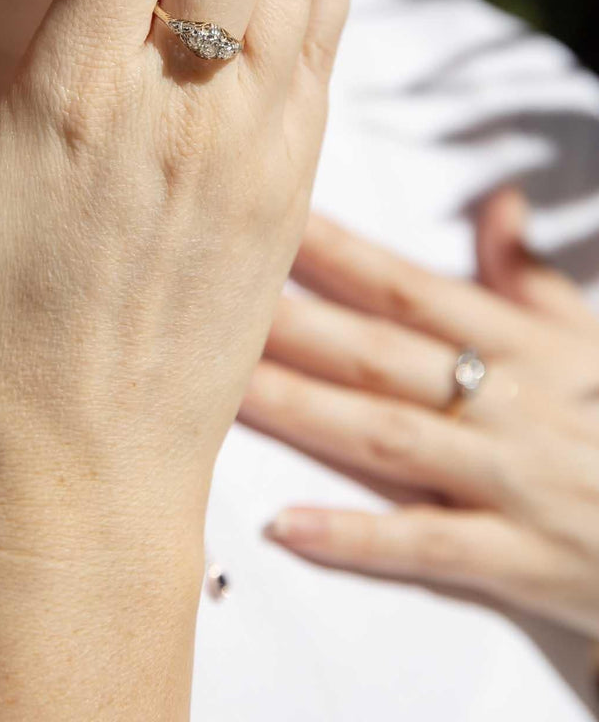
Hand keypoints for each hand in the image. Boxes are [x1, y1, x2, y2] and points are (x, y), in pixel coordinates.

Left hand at [238, 187, 598, 640]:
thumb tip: (497, 202)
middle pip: (374, 353)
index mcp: (513, 343)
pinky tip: (285, 526)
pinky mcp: (519, 557)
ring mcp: (508, 479)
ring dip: (300, 412)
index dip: (327, 251)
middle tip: (200, 300)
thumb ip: (531, 275)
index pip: (400, 285)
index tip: (259, 220)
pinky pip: (427, 545)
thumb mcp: (587, 338)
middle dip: (286, 326)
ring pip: (383, 436)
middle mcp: (501, 401)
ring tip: (218, 398)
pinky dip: (357, 537)